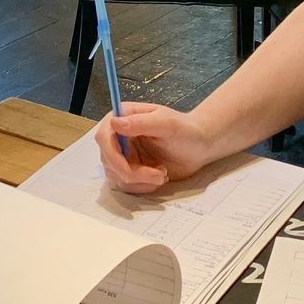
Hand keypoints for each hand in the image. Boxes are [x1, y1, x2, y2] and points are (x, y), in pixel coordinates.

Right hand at [94, 102, 216, 193]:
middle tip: (157, 175)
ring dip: (140, 181)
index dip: (111, 154)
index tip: (127, 168)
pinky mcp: (130, 170)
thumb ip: (141, 123)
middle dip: (131, 173)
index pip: (104, 136)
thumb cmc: (185, 130)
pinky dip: (143, 186)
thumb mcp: (166, 123)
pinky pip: (126, 185)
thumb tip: (114, 123)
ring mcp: (123, 155)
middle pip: (108, 160)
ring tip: (162, 174)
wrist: (199, 147)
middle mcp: (118, 136)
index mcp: (123, 117)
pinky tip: (159, 176)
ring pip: (116, 175)